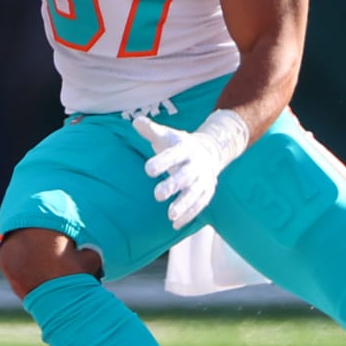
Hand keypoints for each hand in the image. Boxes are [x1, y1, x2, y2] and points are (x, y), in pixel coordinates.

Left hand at [132, 110, 250, 228]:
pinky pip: (199, 205)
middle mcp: (197, 164)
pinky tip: (176, 225)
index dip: (162, 162)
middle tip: (157, 195)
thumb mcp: (166, 135)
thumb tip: (136, 121)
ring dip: (184, 205)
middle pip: (186, 176)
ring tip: (170, 215)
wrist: (209, 151)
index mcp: (186, 148)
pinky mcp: (207, 192)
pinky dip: (189, 215)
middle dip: (173, 186)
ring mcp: (204, 179)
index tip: (148, 170)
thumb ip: (151, 130)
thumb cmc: (178, 145)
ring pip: (195, 193)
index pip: (174, 155)